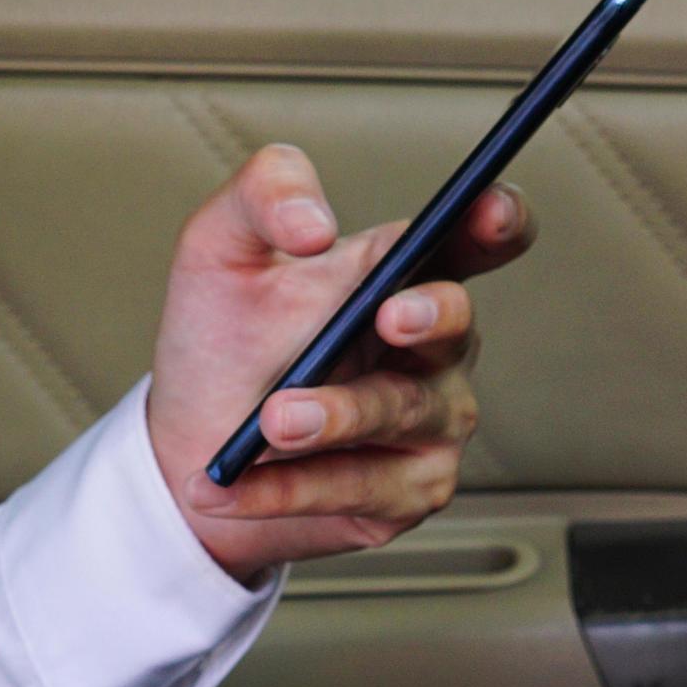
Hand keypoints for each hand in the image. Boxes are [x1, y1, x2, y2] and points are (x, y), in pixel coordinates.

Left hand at [145, 144, 536, 579]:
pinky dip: (291, 487)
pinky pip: (359, 487)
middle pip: (456, 324)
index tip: (485, 209)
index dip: (498, 219)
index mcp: (404, 274)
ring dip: (335, 416)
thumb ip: (263, 193)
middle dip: (428, 316)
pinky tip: (235, 485)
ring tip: (268, 422)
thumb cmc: (222, 342)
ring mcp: (429, 422)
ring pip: (402, 412)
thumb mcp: (221, 249)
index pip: (478, 237)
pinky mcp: (404, 493)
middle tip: (386, 316)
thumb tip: (314, 222)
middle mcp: (433, 348)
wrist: (188, 449)